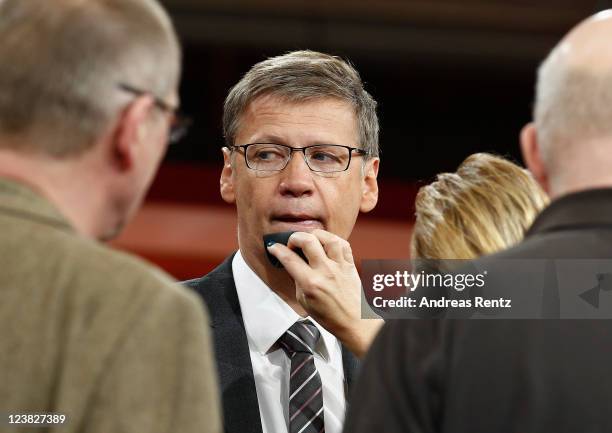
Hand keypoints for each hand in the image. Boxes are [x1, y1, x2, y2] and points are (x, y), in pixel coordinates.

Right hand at [267, 229, 382, 357]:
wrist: (355, 322)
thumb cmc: (331, 316)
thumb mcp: (304, 301)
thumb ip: (298, 280)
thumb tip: (293, 265)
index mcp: (311, 284)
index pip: (289, 259)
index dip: (277, 249)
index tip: (274, 247)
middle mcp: (325, 272)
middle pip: (308, 241)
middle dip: (295, 237)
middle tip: (292, 244)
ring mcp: (339, 266)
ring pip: (327, 238)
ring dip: (315, 235)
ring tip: (310, 241)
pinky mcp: (350, 265)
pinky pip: (344, 244)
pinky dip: (333, 240)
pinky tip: (327, 245)